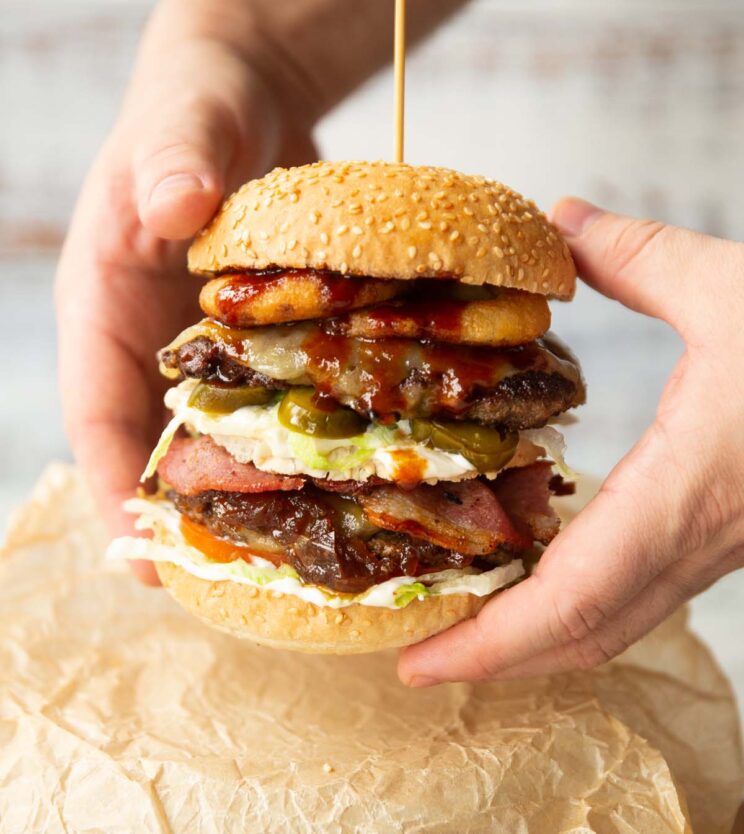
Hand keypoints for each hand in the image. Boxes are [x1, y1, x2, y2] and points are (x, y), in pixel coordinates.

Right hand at [55, 6, 315, 583]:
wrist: (248, 93)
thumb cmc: (197, 106)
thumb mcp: (182, 122)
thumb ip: (173, 160)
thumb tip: (177, 203)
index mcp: (104, 307)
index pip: (96, 418)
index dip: (115, 493)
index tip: (148, 562)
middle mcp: (150, 340)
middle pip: (154, 449)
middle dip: (187, 515)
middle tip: (233, 582)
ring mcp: (203, 345)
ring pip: (214, 438)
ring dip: (244, 492)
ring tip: (289, 553)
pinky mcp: (254, 340)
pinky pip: (267, 405)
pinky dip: (290, 443)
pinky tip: (334, 476)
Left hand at [399, 198, 743, 685]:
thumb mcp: (736, 289)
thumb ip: (640, 258)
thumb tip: (563, 221)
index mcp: (685, 493)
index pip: (569, 600)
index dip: (488, 642)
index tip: (420, 663)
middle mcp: (694, 540)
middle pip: (580, 635)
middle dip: (493, 657)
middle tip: (419, 657)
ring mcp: (709, 548)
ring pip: (608, 623)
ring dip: (530, 637)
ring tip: (459, 622)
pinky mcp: (715, 536)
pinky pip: (632, 592)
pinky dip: (570, 602)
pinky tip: (533, 572)